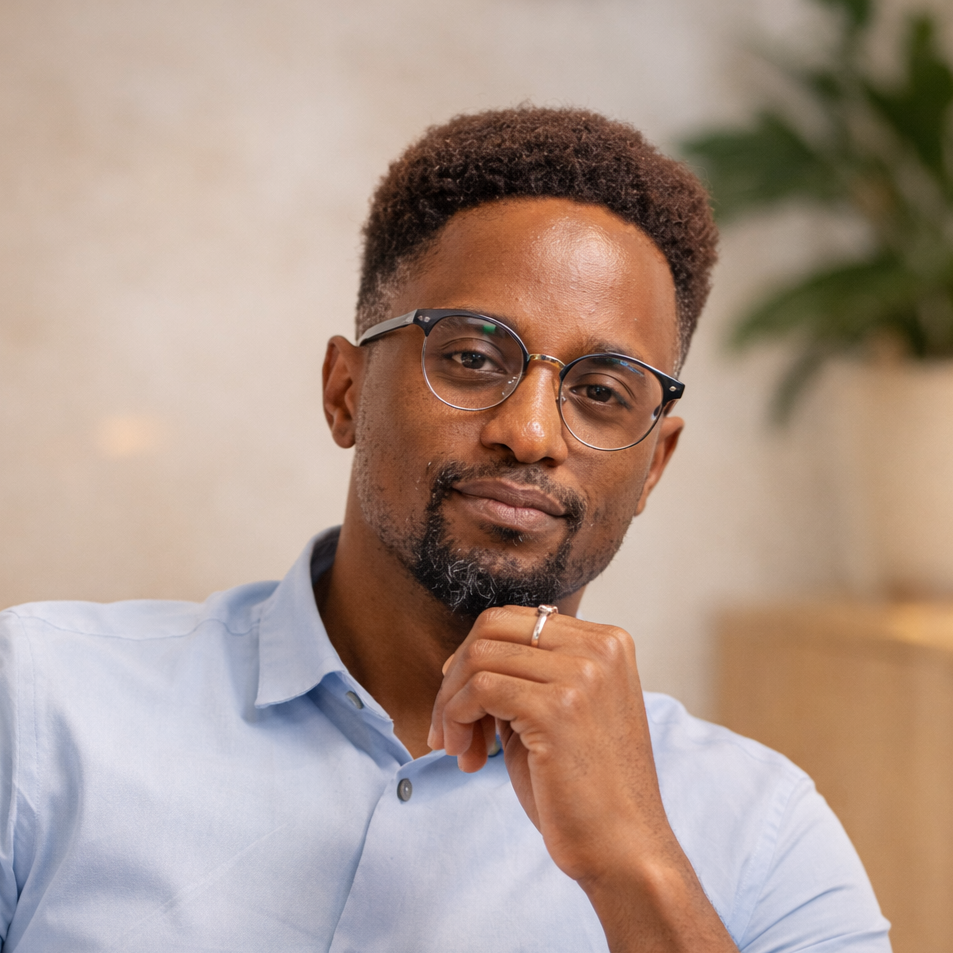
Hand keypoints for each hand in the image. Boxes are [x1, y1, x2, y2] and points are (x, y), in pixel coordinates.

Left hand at [428, 605, 669, 881]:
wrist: (625, 850)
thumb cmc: (585, 789)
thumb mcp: (560, 711)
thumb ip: (525, 675)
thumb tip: (462, 656)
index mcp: (608, 641)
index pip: (516, 620)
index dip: (474, 657)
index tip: (460, 702)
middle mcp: (600, 648)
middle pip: (493, 627)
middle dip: (455, 674)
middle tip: (447, 725)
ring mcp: (583, 674)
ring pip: (479, 658)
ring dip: (450, 704)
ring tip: (457, 747)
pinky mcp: (559, 708)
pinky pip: (479, 691)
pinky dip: (455, 719)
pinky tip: (465, 756)